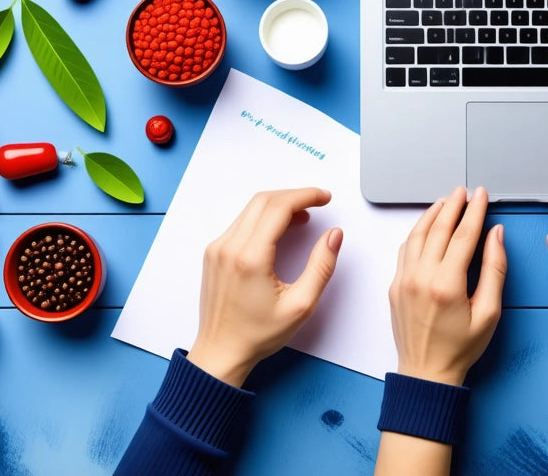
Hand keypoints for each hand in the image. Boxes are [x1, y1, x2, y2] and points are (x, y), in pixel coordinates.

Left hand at [187, 188, 342, 386]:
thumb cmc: (258, 334)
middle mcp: (229, 247)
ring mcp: (217, 248)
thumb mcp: (300, 305)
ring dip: (278, 205)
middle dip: (294, 196)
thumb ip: (321, 266)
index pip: (279, 207)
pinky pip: (241, 222)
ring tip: (303, 217)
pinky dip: (263, 217)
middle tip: (317, 202)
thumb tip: (334, 236)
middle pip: (263, 201)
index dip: (306, 196)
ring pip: (250, 209)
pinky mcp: (214, 253)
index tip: (325, 198)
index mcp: (250, 258)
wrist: (221, 351)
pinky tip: (279, 229)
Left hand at [389, 186, 506, 386]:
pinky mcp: (394, 285)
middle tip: (464, 191)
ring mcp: (403, 280)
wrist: (427, 372)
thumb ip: (494, 270)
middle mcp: (420, 277)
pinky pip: (405, 249)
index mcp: (446, 284)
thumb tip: (496, 235)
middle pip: (438, 229)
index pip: (463, 236)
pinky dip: (417, 232)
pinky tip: (427, 226)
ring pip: (417, 235)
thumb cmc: (461, 348)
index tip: (481, 194)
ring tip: (446, 201)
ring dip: (432, 214)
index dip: (475, 211)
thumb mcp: (489, 313)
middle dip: (453, 205)